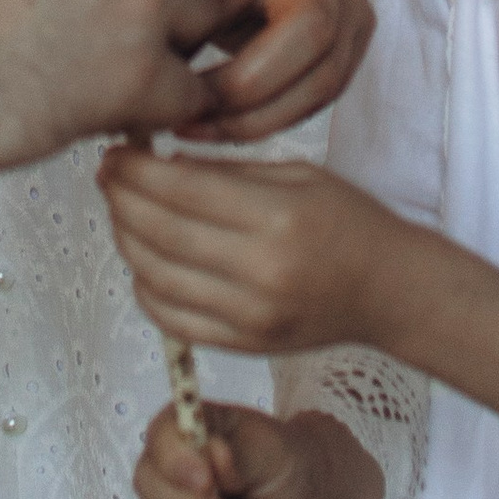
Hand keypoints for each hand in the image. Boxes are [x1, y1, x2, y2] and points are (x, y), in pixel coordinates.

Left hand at [100, 148, 383, 355]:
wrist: (390, 291)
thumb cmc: (349, 222)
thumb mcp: (296, 175)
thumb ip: (228, 173)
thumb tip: (162, 166)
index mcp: (276, 218)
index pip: (180, 190)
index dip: (136, 170)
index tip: (116, 153)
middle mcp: (259, 272)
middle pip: (159, 234)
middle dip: (121, 200)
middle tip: (109, 176)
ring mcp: (248, 317)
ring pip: (155, 278)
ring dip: (126, 241)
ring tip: (123, 213)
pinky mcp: (243, 346)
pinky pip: (172, 320)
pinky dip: (146, 288)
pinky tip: (146, 261)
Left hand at [181, 0, 374, 142]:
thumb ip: (185, 29)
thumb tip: (158, 95)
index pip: (305, 31)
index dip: (251, 79)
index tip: (188, 98)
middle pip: (321, 73)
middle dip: (255, 114)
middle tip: (194, 127)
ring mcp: (354, 8)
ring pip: (323, 92)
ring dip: (262, 122)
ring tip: (204, 128)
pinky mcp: (352, 36)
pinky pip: (321, 92)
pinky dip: (276, 113)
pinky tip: (231, 119)